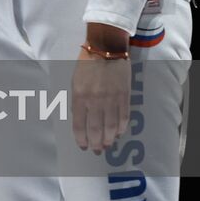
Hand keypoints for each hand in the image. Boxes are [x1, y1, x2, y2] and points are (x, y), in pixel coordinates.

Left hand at [72, 24, 131, 153]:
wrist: (106, 49)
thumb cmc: (86, 65)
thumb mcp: (75, 82)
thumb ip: (77, 102)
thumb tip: (80, 121)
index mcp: (79, 96)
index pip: (79, 125)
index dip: (81, 139)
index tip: (82, 147)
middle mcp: (95, 100)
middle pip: (96, 129)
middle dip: (95, 144)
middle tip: (96, 151)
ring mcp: (111, 99)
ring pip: (110, 127)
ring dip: (108, 140)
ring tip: (106, 146)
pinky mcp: (124, 96)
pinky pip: (123, 118)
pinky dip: (120, 129)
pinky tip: (117, 134)